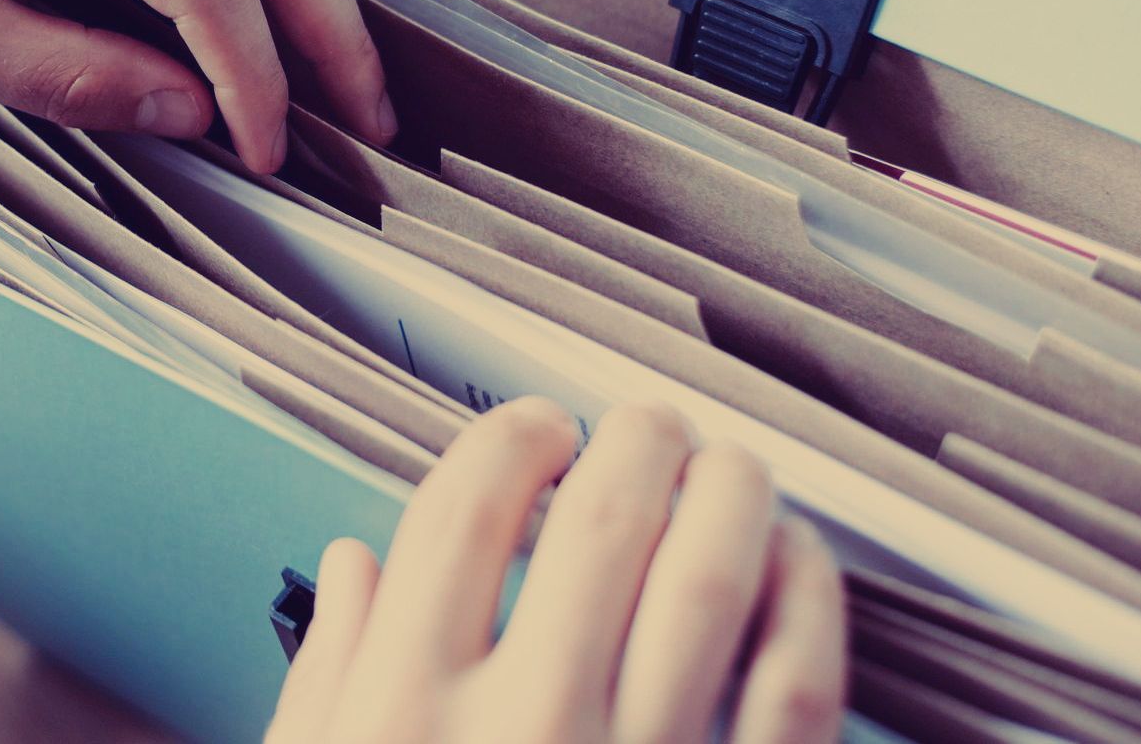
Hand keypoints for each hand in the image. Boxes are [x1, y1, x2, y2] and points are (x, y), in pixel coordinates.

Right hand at [268, 399, 846, 743]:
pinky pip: (797, 684)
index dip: (512, 438)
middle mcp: (523, 728)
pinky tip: (797, 565)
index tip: (536, 430)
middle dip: (635, 442)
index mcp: (402, 710)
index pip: (465, 510)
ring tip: (729, 466)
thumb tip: (352, 562)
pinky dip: (809, 603)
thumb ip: (331, 675)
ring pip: (711, 577)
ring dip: (731, 492)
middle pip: (601, 520)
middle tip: (648, 426)